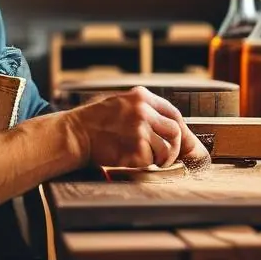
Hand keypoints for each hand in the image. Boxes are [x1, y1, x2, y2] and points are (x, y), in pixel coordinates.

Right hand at [67, 86, 187, 168]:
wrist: (75, 133)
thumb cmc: (95, 121)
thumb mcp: (121, 103)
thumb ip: (144, 110)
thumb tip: (169, 128)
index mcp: (141, 96)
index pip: (173, 113)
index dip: (182, 130)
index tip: (185, 142)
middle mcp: (143, 110)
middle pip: (175, 131)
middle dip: (175, 147)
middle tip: (166, 156)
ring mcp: (140, 128)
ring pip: (167, 148)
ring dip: (161, 158)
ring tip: (149, 159)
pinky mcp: (135, 146)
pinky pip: (151, 159)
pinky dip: (145, 163)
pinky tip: (132, 158)